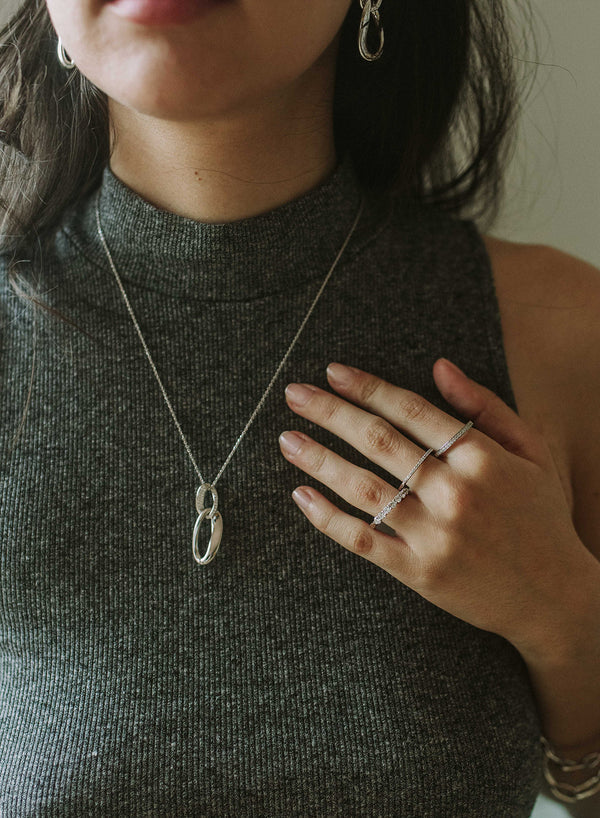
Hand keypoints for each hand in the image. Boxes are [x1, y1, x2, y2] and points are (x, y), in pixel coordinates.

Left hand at [279, 359, 588, 660]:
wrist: (555, 596)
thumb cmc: (540, 517)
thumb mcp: (530, 452)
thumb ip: (485, 407)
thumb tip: (439, 367)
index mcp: (481, 456)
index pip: (409, 409)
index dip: (366, 387)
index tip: (332, 373)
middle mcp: (454, 491)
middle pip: (377, 440)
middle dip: (329, 413)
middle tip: (294, 395)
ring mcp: (434, 534)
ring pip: (362, 487)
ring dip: (318, 459)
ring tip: (287, 440)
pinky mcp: (419, 572)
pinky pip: (362, 539)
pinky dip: (327, 518)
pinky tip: (301, 495)